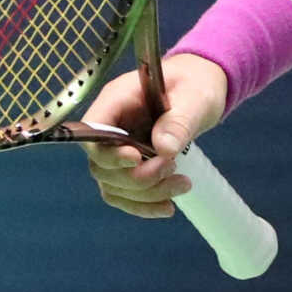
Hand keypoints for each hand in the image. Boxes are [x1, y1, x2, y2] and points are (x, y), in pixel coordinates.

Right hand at [79, 52, 228, 220]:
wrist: (199, 89)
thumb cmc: (194, 84)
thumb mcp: (194, 96)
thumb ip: (179, 120)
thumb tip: (164, 149)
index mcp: (118, 98)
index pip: (93, 130)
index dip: (108, 151)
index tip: (136, 158)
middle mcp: (110, 125)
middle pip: (102, 165)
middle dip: (138, 176)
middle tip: (172, 167)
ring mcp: (116, 148)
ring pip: (112, 184)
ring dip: (146, 194)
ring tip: (182, 184)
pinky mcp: (128, 166)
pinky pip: (123, 194)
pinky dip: (143, 205)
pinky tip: (167, 207)